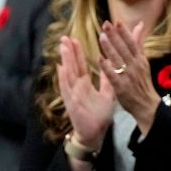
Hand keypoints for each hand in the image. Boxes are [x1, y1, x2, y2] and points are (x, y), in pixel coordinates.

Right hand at [58, 36, 113, 150]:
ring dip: (65, 60)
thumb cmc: (99, 115)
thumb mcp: (107, 95)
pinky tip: (61, 68)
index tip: (74, 39)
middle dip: (68, 52)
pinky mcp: (72, 103)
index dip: (77, 52)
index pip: (80, 65)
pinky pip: (67, 89)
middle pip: (72, 66)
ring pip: (68, 74)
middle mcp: (76, 87)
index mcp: (84, 85)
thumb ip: (107, 80)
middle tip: (65, 37)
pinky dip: (63, 78)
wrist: (96, 134)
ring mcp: (72, 95)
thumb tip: (109, 67)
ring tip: (63, 47)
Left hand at [98, 21, 160, 134]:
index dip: (124, 32)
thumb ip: (139, 44)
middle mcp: (135, 66)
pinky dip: (107, 67)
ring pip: (118, 60)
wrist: (146, 105)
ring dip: (109, 48)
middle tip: (105, 24)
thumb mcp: (143, 62)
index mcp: (140, 60)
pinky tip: (99, 59)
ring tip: (101, 37)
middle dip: (115, 36)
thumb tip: (140, 25)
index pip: (132, 43)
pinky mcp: (121, 87)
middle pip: (124, 48)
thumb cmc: (142, 82)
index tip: (116, 21)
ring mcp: (128, 76)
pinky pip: (113, 75)